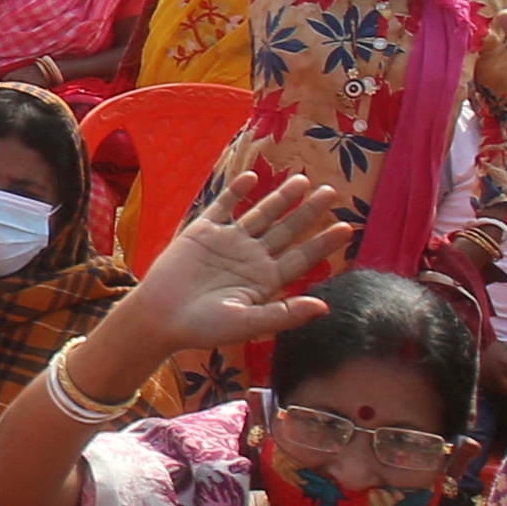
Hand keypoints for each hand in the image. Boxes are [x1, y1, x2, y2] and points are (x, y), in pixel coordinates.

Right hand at [117, 172, 350, 359]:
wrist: (160, 318)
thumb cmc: (203, 328)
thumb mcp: (248, 323)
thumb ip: (285, 313)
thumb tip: (325, 307)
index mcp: (266, 280)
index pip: (302, 257)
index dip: (324, 243)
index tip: (346, 228)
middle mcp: (251, 257)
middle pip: (287, 230)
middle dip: (309, 212)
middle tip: (332, 192)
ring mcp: (228, 242)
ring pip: (261, 214)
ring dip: (281, 197)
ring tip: (303, 180)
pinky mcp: (202, 232)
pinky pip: (224, 206)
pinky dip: (237, 191)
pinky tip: (253, 177)